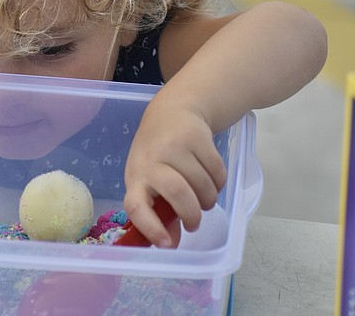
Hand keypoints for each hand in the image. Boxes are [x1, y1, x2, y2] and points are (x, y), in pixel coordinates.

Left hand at [122, 105, 226, 247]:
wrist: (172, 111)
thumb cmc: (157, 154)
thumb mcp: (150, 179)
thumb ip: (161, 212)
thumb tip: (173, 243)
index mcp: (136, 176)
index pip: (136, 205)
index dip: (150, 227)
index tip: (167, 244)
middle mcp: (152, 160)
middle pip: (178, 193)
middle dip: (192, 214)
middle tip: (195, 222)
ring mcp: (175, 146)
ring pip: (202, 186)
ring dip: (208, 199)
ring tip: (203, 196)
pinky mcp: (197, 137)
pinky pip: (217, 172)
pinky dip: (219, 183)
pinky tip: (211, 178)